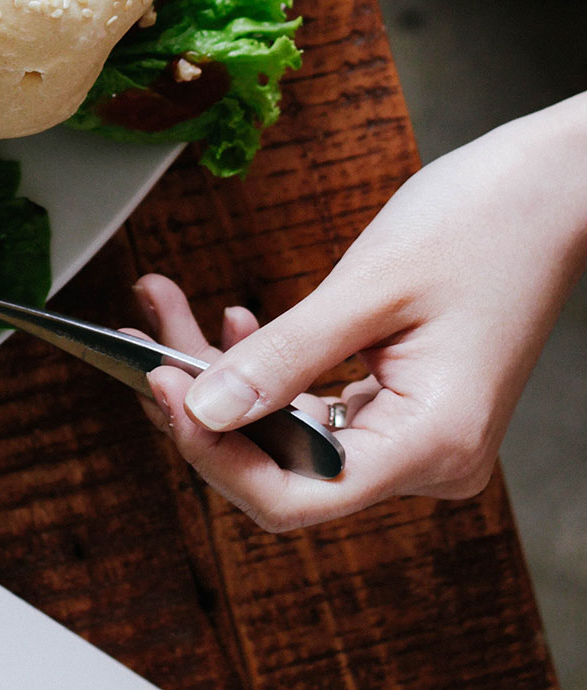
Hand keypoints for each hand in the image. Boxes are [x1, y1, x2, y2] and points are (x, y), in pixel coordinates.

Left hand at [134, 94, 586, 530]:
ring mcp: (412, 435)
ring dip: (221, 375)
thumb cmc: (481, 226)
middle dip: (202, 404)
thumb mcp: (366, 289)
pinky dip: (265, 366)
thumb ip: (281, 358)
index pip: (294, 498)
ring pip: (286, 431)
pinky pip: (311, 403)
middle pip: (280, 466)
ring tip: (165, 309)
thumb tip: (199, 411)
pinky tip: (232, 321)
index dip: (213, 453)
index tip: (159, 385)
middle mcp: (424, 459)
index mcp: (430, 445)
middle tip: (142, 340)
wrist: (547, 191)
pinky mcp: (399, 404)